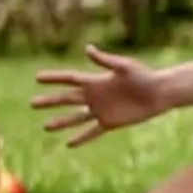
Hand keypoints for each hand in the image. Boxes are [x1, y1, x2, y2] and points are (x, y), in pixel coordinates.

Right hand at [30, 44, 165, 147]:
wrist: (160, 93)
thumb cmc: (144, 77)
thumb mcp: (124, 67)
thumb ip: (105, 60)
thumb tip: (87, 48)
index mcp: (96, 81)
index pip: (70, 79)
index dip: (54, 78)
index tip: (37, 78)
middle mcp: (95, 96)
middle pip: (67, 99)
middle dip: (50, 101)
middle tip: (32, 103)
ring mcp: (101, 110)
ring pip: (75, 118)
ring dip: (61, 122)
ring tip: (45, 126)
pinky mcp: (110, 123)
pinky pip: (92, 132)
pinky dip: (81, 138)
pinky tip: (69, 144)